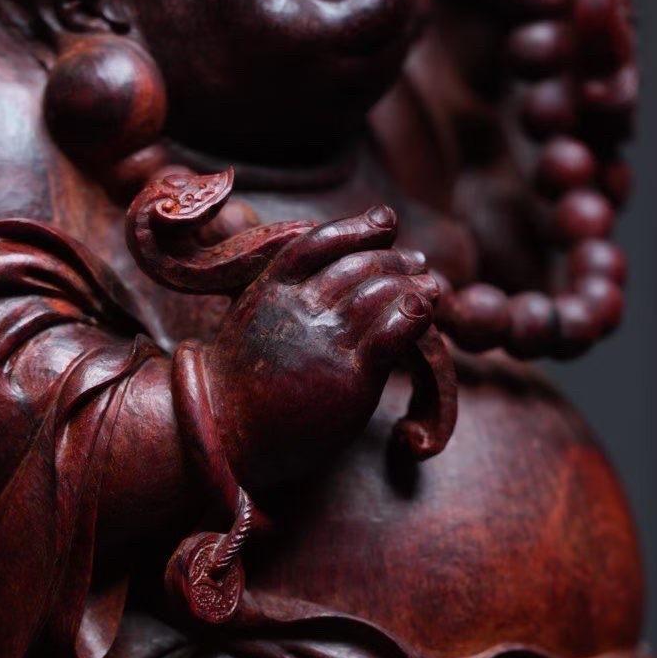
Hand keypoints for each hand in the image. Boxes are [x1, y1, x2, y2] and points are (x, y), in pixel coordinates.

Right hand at [202, 207, 439, 493]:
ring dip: (412, 285)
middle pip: (357, 265)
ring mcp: (325, 340)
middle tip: (416, 263)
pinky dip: (416, 313)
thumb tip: (320, 278)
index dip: (357, 227)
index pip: (319, 242)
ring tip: (430, 288)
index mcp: (270, 290)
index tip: (385, 221)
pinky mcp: (350, 374)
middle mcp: (299, 308)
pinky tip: (426, 310)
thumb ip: (279, 297)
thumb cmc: (237, 390)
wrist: (227, 436)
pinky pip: (395, 330)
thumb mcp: (246, 325)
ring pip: (382, 292)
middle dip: (393, 259)